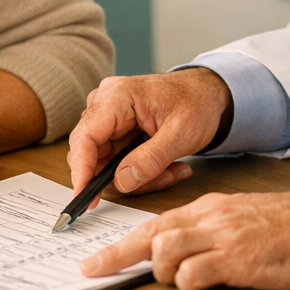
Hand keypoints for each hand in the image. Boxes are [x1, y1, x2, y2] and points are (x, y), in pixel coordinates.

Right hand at [68, 69, 232, 199]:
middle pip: (93, 154)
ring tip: (172, 170)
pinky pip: (118, 162)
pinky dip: (141, 171)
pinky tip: (167, 166)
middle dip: (124, 176)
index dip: (81, 169)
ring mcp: (110, 118)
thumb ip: (151, 159)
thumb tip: (121, 182)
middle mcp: (105, 104)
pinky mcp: (116, 130)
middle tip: (159, 180)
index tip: (85, 196)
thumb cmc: (196, 102)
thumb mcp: (181, 133)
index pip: (86, 136)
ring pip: (106, 163)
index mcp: (118, 96)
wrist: (208, 93)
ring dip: (138, 176)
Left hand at [80, 190, 289, 289]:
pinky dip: (188, 284)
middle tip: (92, 271)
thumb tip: (181, 251)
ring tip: (176, 279)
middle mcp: (211, 218)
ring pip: (165, 249)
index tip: (97, 259)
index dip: (122, 242)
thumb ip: (211, 230)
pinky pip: (194, 274)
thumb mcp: (243, 218)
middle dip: (116, 255)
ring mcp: (223, 237)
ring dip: (160, 271)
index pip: (155, 222)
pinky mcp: (238, 259)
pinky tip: (203, 285)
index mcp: (210, 207)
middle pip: (150, 233)